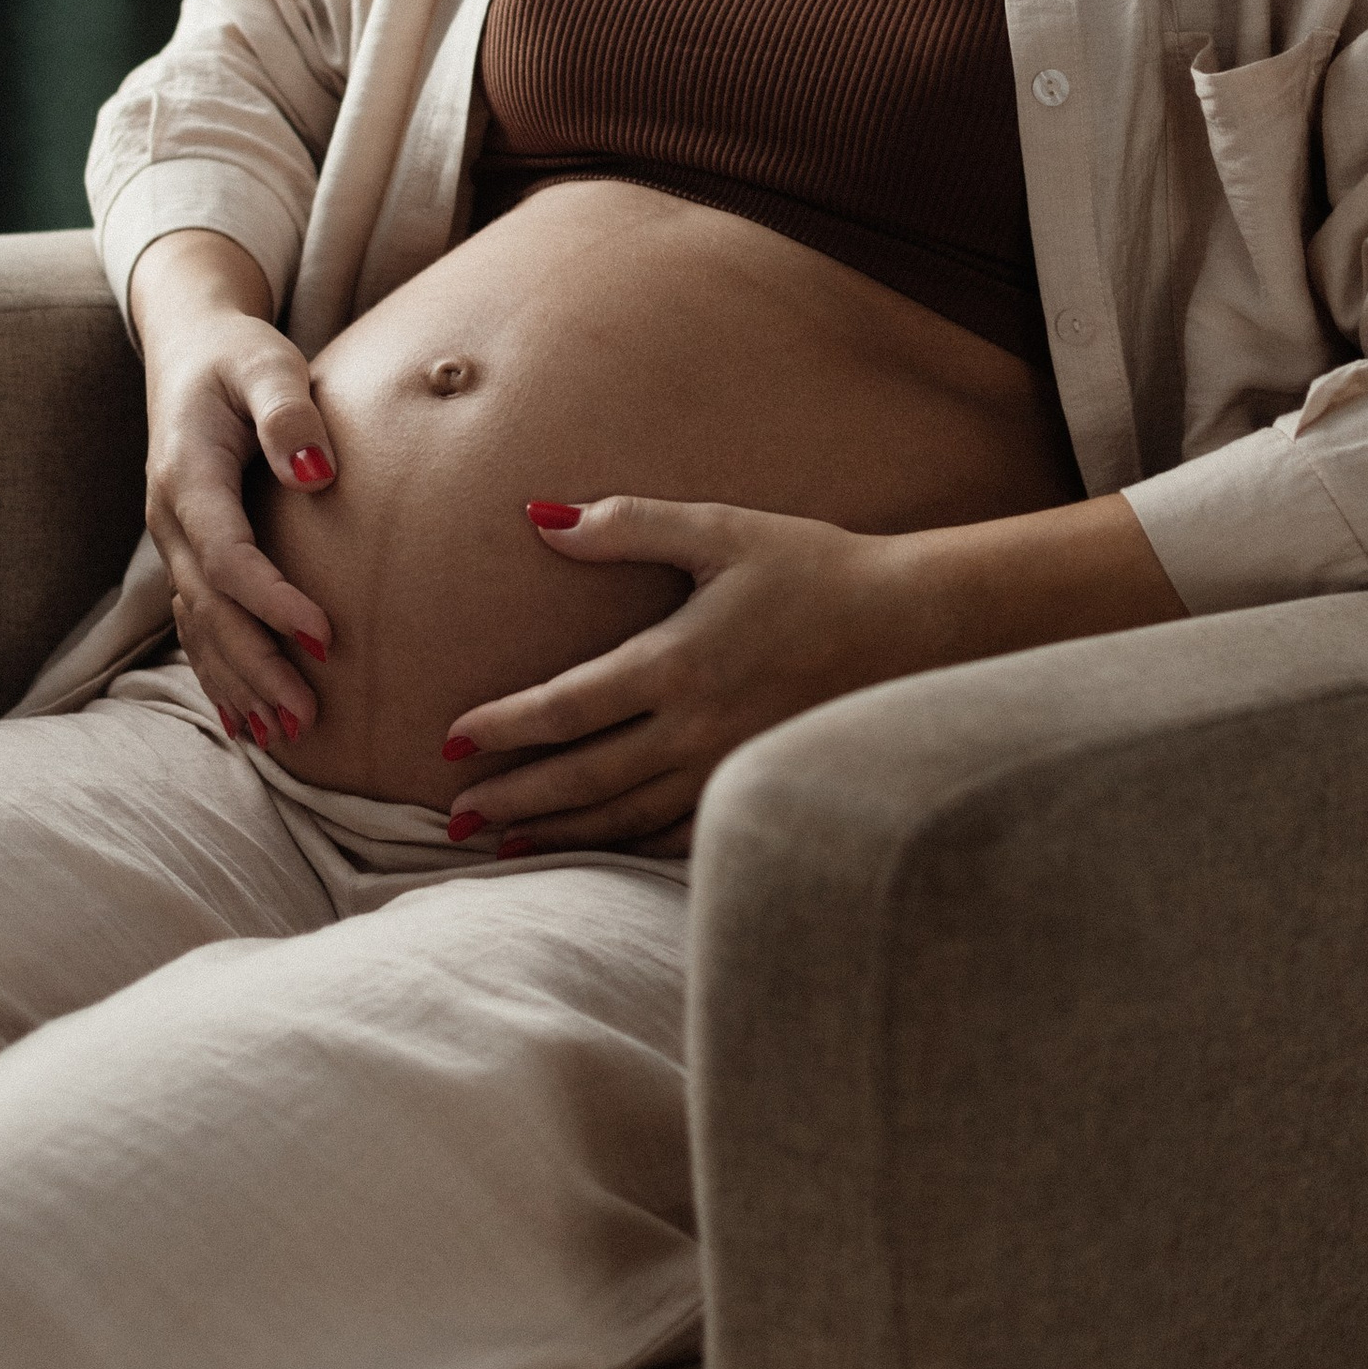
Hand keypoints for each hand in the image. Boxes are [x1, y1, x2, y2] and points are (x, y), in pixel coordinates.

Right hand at [130, 231, 337, 751]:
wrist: (188, 345)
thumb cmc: (238, 354)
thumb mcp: (267, 362)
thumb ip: (289, 412)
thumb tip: (315, 474)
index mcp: (188, 475)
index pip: (228, 556)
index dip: (272, 602)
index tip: (325, 637)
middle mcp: (171, 518)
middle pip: (210, 610)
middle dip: (256, 667)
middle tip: (307, 717)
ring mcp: (173, 540)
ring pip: (198, 627)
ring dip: (237, 683)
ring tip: (283, 735)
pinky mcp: (187, 551)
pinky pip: (196, 622)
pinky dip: (218, 672)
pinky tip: (245, 716)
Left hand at [442, 488, 1183, 854]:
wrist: (916, 625)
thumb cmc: (814, 569)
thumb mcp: (720, 529)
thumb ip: (627, 524)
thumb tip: (542, 518)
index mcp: (679, 663)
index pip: (568, 707)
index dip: (505, 727)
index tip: (451, 741)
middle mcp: (697, 729)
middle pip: (584, 778)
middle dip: (514, 802)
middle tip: (453, 819)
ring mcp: (729, 768)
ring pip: (626, 817)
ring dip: (559, 834)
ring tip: (502, 846)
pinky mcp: (756, 786)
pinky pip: (679, 833)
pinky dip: (626, 847)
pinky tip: (596, 850)